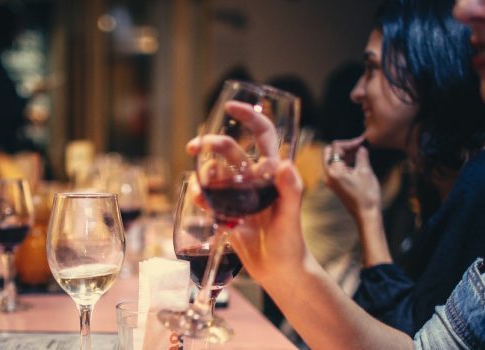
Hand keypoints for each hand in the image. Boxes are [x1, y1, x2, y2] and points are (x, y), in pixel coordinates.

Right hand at [186, 100, 308, 281]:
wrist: (279, 271)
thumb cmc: (291, 243)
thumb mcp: (291, 216)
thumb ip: (290, 190)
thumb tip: (284, 164)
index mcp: (273, 173)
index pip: (262, 134)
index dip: (249, 116)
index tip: (230, 107)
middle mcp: (255, 178)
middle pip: (229, 150)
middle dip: (211, 144)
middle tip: (193, 147)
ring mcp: (239, 194)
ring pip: (216, 172)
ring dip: (204, 173)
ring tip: (200, 188)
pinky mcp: (227, 210)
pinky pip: (209, 196)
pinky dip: (201, 195)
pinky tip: (200, 202)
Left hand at [323, 137, 381, 219]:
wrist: (365, 214)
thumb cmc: (366, 194)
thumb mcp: (366, 171)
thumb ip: (362, 156)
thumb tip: (361, 147)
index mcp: (333, 170)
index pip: (336, 147)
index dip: (350, 142)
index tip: (362, 142)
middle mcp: (328, 175)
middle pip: (330, 152)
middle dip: (344, 147)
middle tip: (359, 146)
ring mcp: (330, 180)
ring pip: (332, 160)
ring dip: (344, 154)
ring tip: (360, 152)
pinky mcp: (334, 184)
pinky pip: (335, 168)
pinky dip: (344, 162)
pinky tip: (356, 161)